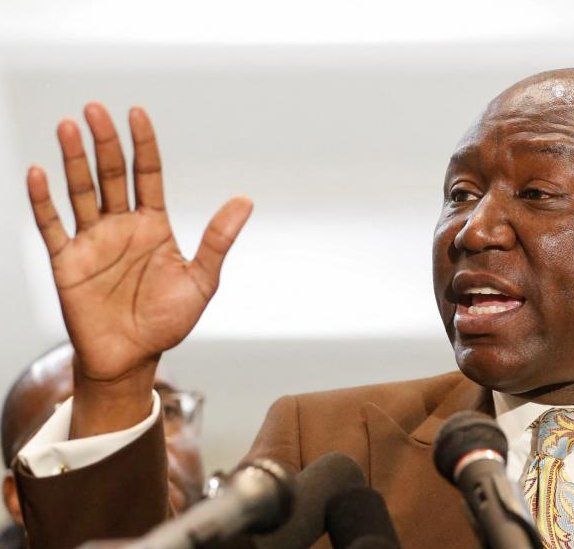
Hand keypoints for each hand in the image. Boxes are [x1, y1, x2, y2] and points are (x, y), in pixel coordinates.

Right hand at [26, 103, 251, 435]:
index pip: (147, 174)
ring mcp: (92, 241)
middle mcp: (120, 226)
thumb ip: (218, 240)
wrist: (133, 358)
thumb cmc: (168, 321)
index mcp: (153, 226)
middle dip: (104, 143)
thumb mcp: (201, 280)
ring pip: (80, 191)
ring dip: (73, 160)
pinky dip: (44, 201)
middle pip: (111, 175)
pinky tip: (38, 173)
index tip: (137, 114)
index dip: (143, 145)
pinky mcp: (67, 262)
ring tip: (67, 126)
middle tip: (95, 109)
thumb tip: (245, 200)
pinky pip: (51, 226)